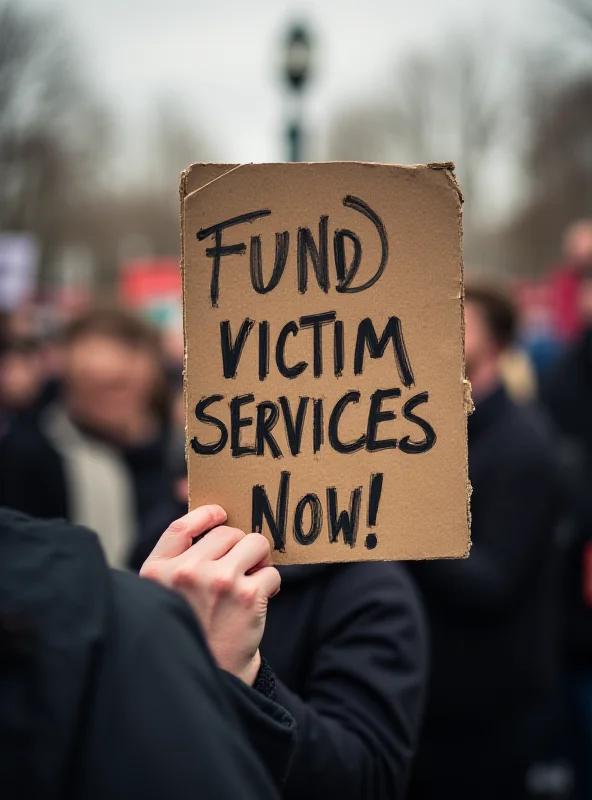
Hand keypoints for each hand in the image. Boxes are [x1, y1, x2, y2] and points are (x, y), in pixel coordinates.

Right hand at [140, 505, 279, 684]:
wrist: (213, 679)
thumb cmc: (192, 635)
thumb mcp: (166, 598)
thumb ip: (179, 564)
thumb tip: (218, 525)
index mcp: (157, 572)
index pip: (181, 527)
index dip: (205, 515)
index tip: (221, 514)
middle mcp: (185, 572)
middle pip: (226, 533)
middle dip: (240, 546)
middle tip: (243, 569)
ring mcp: (218, 581)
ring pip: (254, 544)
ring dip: (259, 560)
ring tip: (252, 582)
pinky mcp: (248, 595)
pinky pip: (272, 571)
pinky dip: (271, 585)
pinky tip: (259, 603)